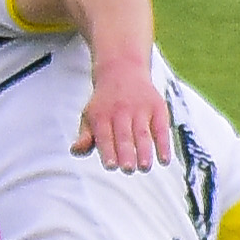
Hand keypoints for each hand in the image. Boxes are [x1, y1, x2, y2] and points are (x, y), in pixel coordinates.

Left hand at [71, 57, 173, 171]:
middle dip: (126, 152)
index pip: (105, 136)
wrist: (122, 71)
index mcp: (101, 116)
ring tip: (144, 167)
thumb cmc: (103, 103)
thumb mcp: (89, 116)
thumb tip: (76, 150)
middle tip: (128, 169)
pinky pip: (162, 128)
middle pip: (124, 135)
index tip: (111, 166)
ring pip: (142, 132)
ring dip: (144, 151)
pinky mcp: (157, 107)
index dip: (108, 151)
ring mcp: (140, 108)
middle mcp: (121, 111)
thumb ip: (85, 136)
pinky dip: (164, 144)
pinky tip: (164, 160)